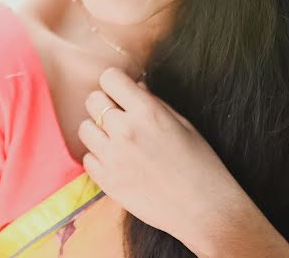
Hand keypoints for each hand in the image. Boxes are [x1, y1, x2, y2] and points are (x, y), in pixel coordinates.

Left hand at [78, 68, 288, 257]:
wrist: (204, 210)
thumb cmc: (201, 164)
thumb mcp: (183, 124)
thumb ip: (154, 102)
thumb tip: (135, 86)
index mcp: (147, 112)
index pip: (109, 78)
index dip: (116, 82)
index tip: (123, 92)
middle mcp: (125, 131)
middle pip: (92, 100)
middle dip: (105, 103)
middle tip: (120, 115)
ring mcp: (113, 157)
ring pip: (85, 128)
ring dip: (98, 129)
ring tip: (117, 139)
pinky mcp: (107, 182)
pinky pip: (87, 158)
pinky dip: (98, 156)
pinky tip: (117, 160)